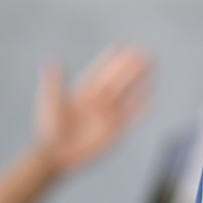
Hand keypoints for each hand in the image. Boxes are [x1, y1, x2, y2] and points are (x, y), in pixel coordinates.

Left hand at [35, 45, 150, 174]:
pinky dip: (142, 108)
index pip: (99, 72)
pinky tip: (153, 99)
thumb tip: (51, 60)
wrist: (55, 157)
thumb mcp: (50, 103)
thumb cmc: (49, 130)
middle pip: (117, 79)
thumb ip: (54, 83)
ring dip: (139, 80)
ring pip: (127, 94)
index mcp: (82, 93)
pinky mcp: (114, 131)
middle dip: (129, 65)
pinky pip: (132, 117)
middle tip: (143, 50)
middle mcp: (97, 102)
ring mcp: (107, 115)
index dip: (109, 59)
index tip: (120, 45)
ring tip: (151, 66)